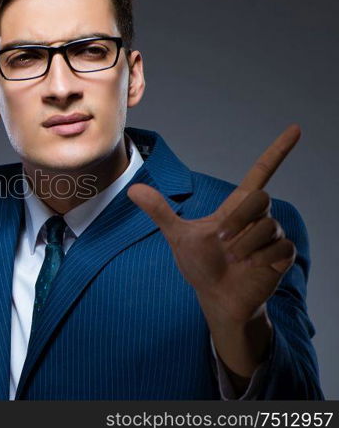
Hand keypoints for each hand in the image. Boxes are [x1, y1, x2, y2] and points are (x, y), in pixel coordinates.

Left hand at [127, 125, 300, 325]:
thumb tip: (132, 189)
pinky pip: (279, 247)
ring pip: (268, 225)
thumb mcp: (177, 236)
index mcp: (236, 207)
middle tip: (222, 241)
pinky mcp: (282, 254)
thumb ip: (160, 211)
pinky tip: (250, 268)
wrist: (217, 298)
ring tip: (233, 258)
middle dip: (239, 220)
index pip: (261, 172)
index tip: (295, 129)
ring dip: (245, 244)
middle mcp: (257, 217)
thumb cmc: (200, 266)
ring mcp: (272, 235)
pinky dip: (260, 259)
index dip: (277, 151)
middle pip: (261, 197)